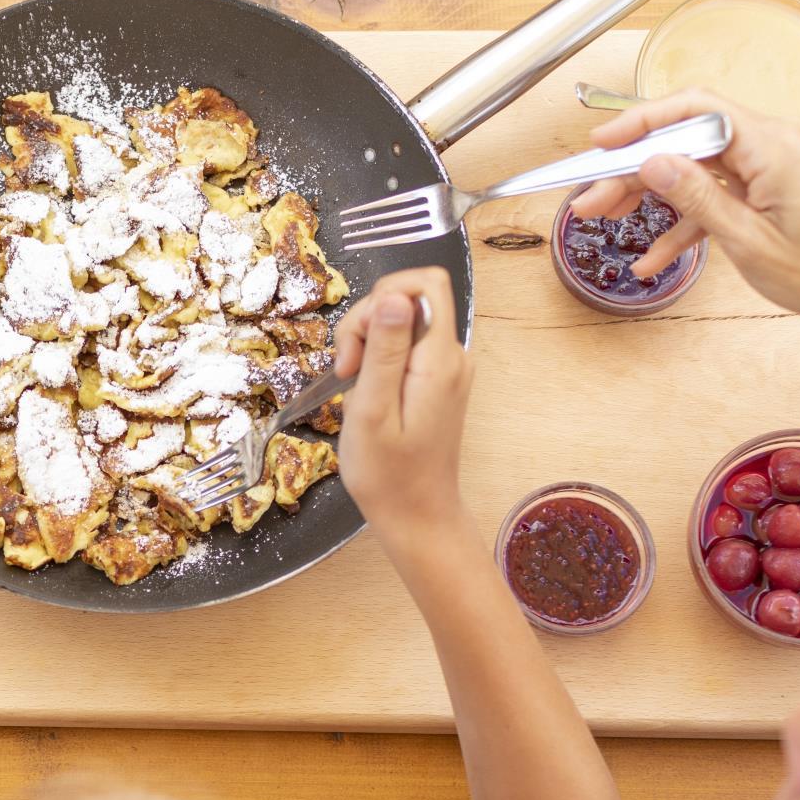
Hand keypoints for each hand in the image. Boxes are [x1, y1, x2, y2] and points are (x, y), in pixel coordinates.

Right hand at [332, 268, 473, 547]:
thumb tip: (394, 296)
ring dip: (369, 344)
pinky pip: (406, 347)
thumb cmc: (388, 475)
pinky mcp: (439, 380)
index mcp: (439, 358)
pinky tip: (367, 394)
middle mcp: (452, 355)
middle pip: (409, 299)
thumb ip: (385, 350)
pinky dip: (380, 360)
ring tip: (355, 388)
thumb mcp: (373, 411)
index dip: (382, 297)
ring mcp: (448, 368)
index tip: (357, 345)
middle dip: (367, 323)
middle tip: (347, 371)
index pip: (425, 283)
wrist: (417, 516)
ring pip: (404, 321)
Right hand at [571, 89, 799, 335]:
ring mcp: (774, 163)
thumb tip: (651, 161)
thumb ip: (696, 197)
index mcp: (772, 146)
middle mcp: (774, 142)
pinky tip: (654, 257)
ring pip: (696, 168)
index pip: (695, 111)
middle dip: (634, 168)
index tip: (600, 143)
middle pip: (688, 140)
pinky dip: (686, 221)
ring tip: (607, 221)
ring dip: (652, 196)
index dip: (641, 122)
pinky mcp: (774, 185)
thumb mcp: (748, 240)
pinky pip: (719, 193)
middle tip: (590, 199)